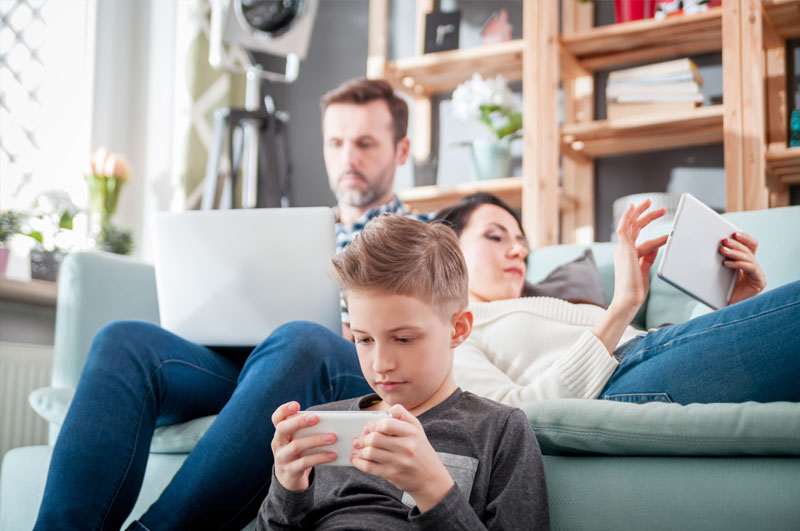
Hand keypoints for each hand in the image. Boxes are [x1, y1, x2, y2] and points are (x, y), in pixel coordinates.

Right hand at [271, 402, 337, 490]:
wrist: (289, 479)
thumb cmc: (299, 453)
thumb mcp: (298, 440)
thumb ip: (307, 431)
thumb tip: (331, 422)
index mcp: (280, 433)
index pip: (277, 418)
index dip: (284, 410)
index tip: (297, 405)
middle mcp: (278, 444)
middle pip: (283, 429)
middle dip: (299, 422)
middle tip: (316, 418)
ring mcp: (282, 458)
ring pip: (296, 446)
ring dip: (316, 440)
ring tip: (333, 437)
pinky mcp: (290, 471)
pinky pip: (305, 462)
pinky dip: (320, 457)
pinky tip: (333, 455)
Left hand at [351, 405, 452, 512]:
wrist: (432, 479)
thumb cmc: (420, 450)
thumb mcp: (417, 429)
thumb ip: (400, 415)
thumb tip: (379, 414)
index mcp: (412, 432)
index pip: (387, 424)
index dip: (374, 425)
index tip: (369, 427)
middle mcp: (407, 446)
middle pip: (374, 438)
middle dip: (363, 438)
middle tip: (359, 439)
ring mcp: (400, 462)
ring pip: (370, 452)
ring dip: (360, 450)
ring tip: (359, 449)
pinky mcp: (393, 474)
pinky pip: (369, 467)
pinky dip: (359, 462)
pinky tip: (357, 459)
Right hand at [609, 200, 668, 318]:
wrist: (628, 300)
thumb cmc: (635, 291)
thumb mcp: (644, 270)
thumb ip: (648, 258)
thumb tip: (655, 246)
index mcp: (627, 255)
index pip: (636, 235)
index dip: (645, 224)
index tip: (656, 216)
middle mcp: (623, 250)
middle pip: (633, 227)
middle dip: (644, 214)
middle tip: (654, 204)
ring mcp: (622, 249)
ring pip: (630, 225)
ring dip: (639, 212)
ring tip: (650, 202)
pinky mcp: (624, 250)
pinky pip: (623, 229)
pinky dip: (627, 217)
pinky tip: (632, 208)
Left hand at [721, 232, 765, 304]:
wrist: (725, 308)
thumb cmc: (722, 290)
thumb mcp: (721, 271)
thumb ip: (721, 259)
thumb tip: (710, 246)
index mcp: (747, 261)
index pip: (750, 245)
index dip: (744, 238)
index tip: (733, 233)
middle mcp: (754, 266)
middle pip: (748, 250)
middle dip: (736, 244)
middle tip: (724, 241)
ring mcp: (758, 273)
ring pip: (748, 258)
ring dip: (734, 253)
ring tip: (722, 250)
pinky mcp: (759, 281)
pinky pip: (750, 268)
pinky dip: (738, 264)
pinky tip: (727, 263)